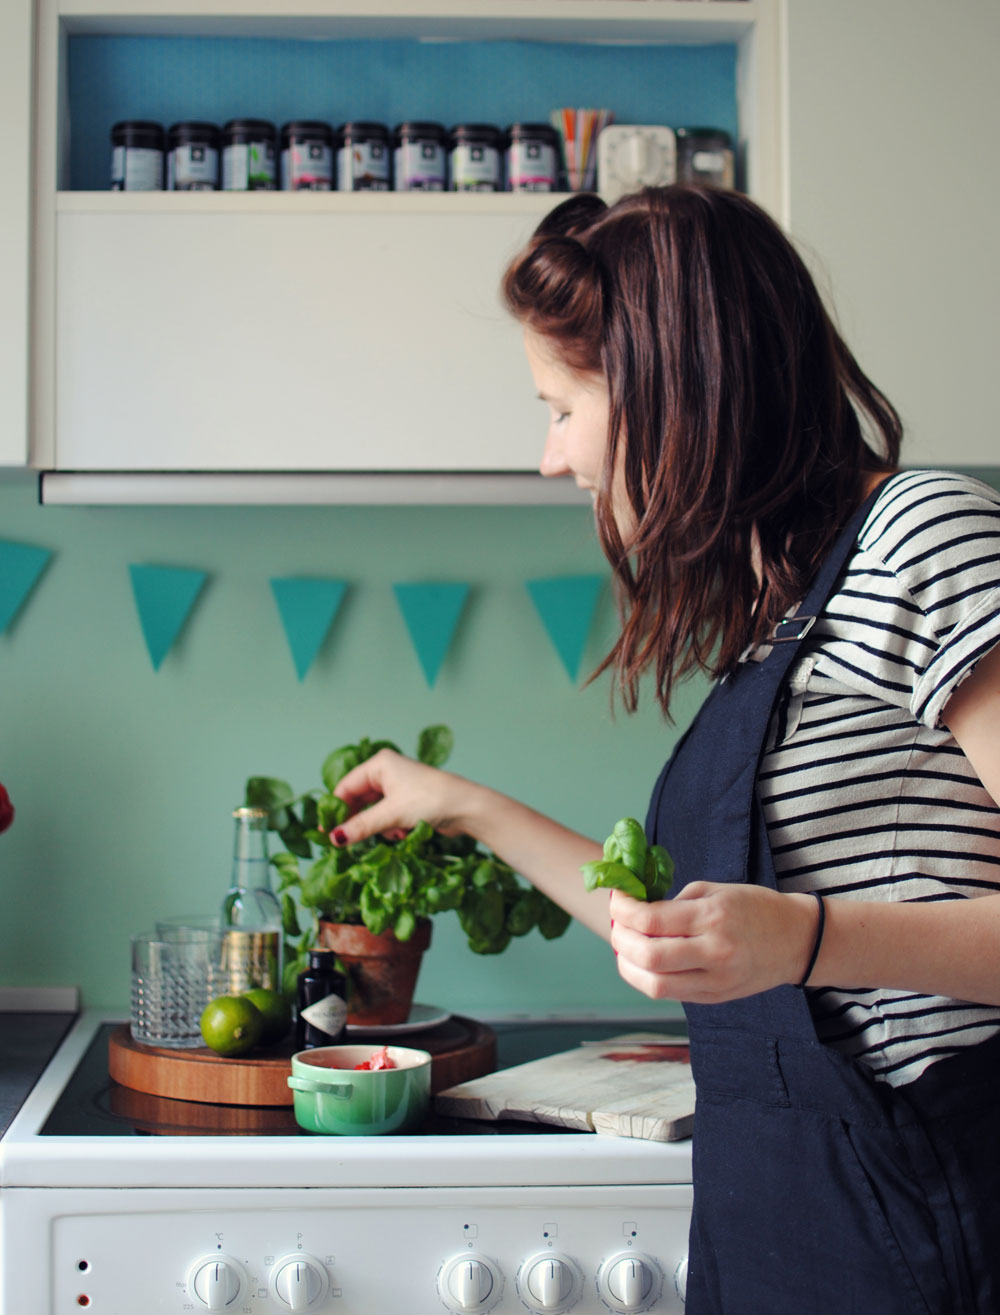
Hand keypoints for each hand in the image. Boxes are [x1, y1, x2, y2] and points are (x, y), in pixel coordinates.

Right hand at [331, 749, 473, 845]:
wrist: (467, 808)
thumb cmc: (429, 801)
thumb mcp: (391, 815)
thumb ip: (361, 826)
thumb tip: (334, 839)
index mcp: (380, 765)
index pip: (346, 787)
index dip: (335, 809)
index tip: (325, 832)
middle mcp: (387, 773)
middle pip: (359, 800)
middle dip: (358, 821)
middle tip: (346, 842)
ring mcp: (399, 787)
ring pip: (373, 812)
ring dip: (379, 827)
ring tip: (393, 833)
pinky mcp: (409, 802)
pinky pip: (388, 817)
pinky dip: (392, 828)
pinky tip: (403, 833)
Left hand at [608, 882, 819, 1003]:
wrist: (797, 941)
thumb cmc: (754, 907)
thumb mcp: (715, 891)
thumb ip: (675, 903)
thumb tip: (636, 911)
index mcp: (713, 917)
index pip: (651, 919)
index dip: (623, 910)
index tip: (616, 898)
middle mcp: (713, 952)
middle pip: (647, 956)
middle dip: (620, 938)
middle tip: (616, 923)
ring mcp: (715, 980)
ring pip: (654, 984)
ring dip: (627, 964)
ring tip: (624, 946)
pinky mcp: (714, 998)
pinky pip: (669, 993)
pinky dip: (647, 978)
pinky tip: (643, 962)